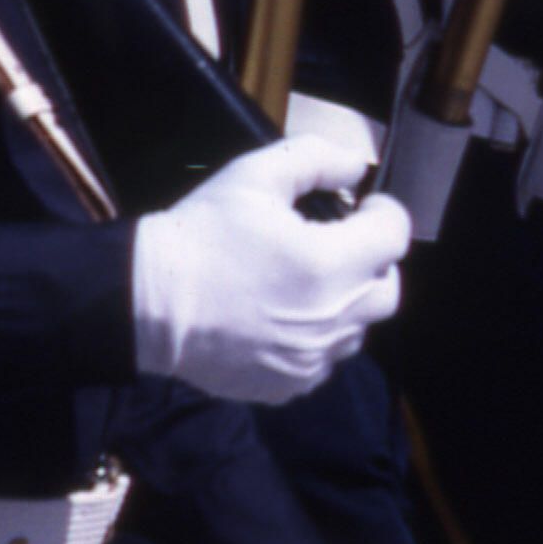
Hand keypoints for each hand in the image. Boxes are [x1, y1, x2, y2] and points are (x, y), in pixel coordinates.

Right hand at [131, 137, 410, 404]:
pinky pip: (325, 361)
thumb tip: (356, 165)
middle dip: (373, 262)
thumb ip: (315, 159)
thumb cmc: (201, 234)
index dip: (384, 214)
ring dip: (348, 302)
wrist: (147, 303)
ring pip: (359, 329)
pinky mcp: (289, 385)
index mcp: (329, 263)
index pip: (395, 237)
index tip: (361, 209)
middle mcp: (331, 319)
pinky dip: (318, 338)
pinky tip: (284, 318)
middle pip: (388, 290)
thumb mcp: (254, 175)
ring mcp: (312, 359)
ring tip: (308, 282)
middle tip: (341, 244)